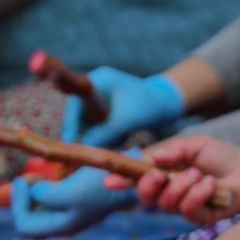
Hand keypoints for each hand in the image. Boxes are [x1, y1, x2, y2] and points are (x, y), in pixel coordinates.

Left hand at [11, 166, 135, 237]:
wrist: (129, 177)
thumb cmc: (101, 185)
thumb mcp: (70, 190)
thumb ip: (47, 196)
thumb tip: (35, 191)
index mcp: (62, 226)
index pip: (24, 226)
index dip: (17, 204)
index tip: (22, 180)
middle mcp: (64, 224)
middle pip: (29, 221)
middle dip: (21, 200)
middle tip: (27, 178)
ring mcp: (71, 214)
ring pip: (38, 210)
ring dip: (32, 193)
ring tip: (37, 175)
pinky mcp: (76, 202)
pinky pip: (50, 200)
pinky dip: (44, 188)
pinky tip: (50, 175)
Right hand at [63, 69, 185, 148]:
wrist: (170, 104)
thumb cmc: (150, 105)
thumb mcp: (126, 120)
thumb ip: (104, 134)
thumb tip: (83, 151)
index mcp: (97, 81)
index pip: (75, 104)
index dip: (70, 124)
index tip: (70, 144)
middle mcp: (95, 89)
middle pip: (79, 117)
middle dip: (84, 136)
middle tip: (83, 158)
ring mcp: (101, 101)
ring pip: (89, 126)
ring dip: (96, 140)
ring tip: (109, 149)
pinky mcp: (108, 113)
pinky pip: (99, 129)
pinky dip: (106, 139)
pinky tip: (119, 143)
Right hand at [106, 135, 239, 223]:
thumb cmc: (222, 157)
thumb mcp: (195, 145)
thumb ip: (174, 149)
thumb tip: (154, 157)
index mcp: (164, 173)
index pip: (137, 178)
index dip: (121, 180)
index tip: (109, 181)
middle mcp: (169, 192)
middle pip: (145, 197)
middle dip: (148, 185)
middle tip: (160, 173)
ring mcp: (183, 206)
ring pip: (167, 204)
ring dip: (181, 186)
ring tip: (199, 174)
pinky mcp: (198, 218)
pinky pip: (188, 211)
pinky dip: (198, 194)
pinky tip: (210, 184)